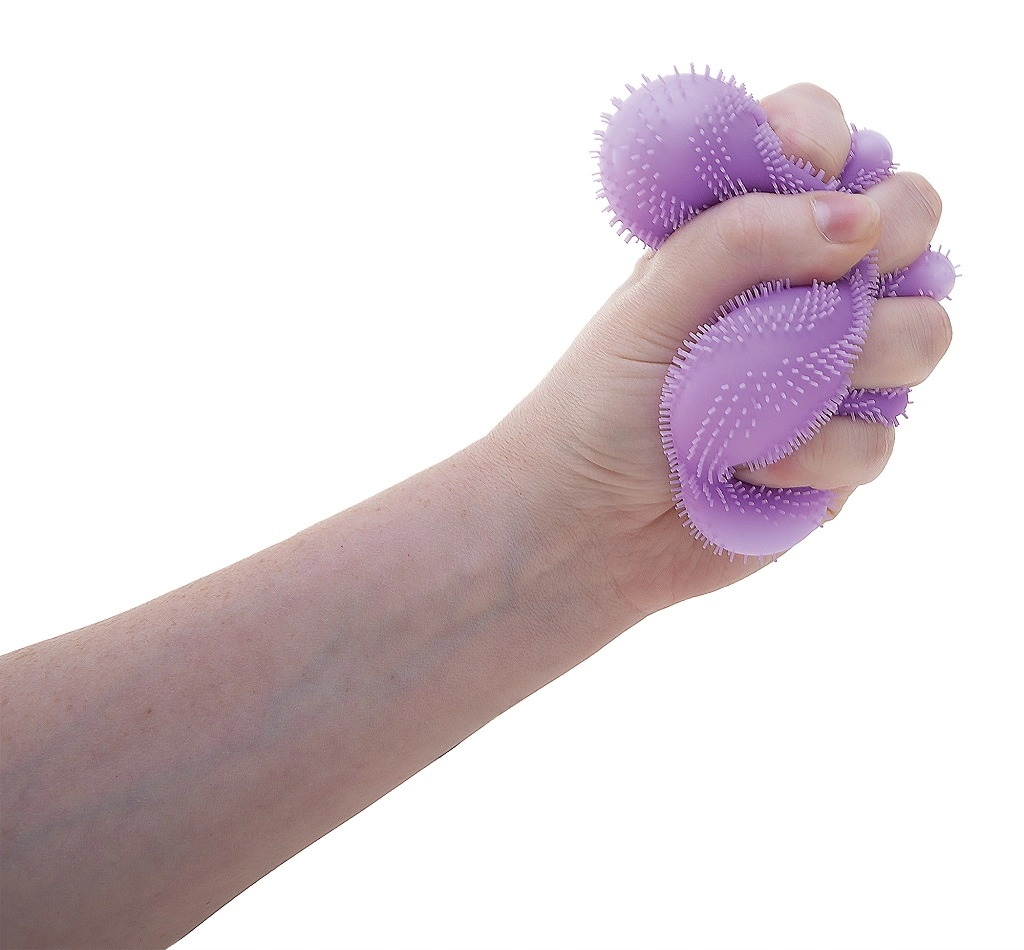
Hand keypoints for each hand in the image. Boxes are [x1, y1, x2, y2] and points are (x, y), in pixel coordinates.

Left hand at [487, 83, 950, 617]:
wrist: (586, 521)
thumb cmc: (600, 404)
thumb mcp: (649, 304)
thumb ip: (740, 240)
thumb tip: (855, 218)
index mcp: (750, 237)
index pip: (824, 145)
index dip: (828, 139)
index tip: (802, 162)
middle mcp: (807, 293)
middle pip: (910, 224)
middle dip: (888, 239)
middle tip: (827, 281)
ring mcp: (836, 372)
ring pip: (924, 333)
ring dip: (854, 360)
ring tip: (762, 399)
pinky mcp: (842, 453)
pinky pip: (879, 439)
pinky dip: (814, 454)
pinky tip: (751, 466)